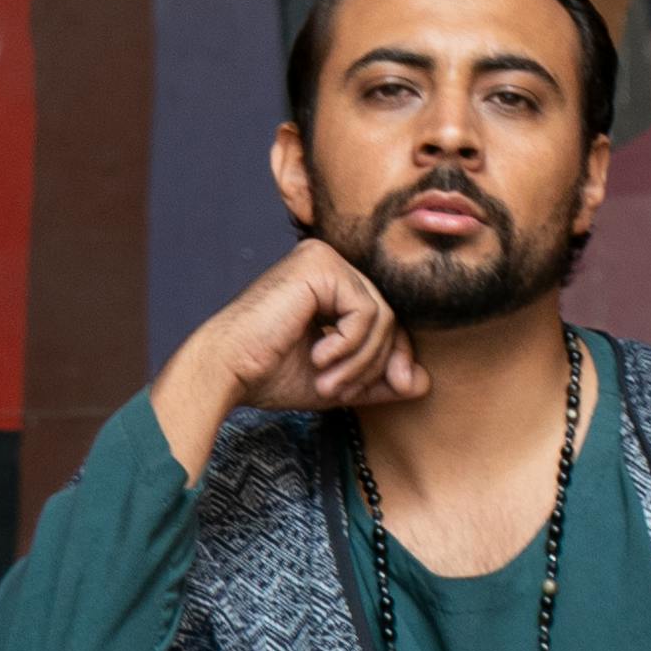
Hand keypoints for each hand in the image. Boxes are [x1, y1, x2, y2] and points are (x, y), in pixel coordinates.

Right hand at [149, 234, 427, 476]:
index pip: (386, 316)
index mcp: (330, 283)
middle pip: (389, 315)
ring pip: (383, 314)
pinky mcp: (320, 265)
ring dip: (361, 360)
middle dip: (376, 362)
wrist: (226, 371)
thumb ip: (378, 378)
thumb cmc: (270, 374)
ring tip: (328, 380)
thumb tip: (424, 382)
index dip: (396, 356)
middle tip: (342, 391)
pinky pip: (366, 311)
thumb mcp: (338, 379)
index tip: (395, 387)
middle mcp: (329, 262)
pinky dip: (350, 344)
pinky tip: (318, 356)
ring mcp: (324, 259)